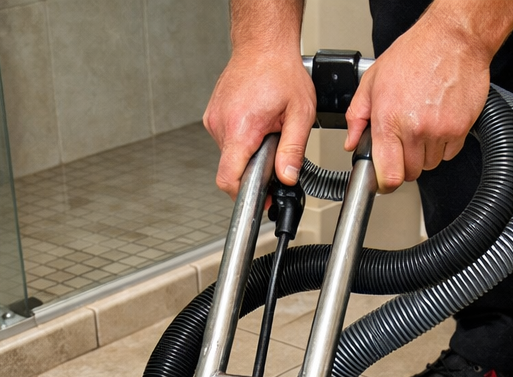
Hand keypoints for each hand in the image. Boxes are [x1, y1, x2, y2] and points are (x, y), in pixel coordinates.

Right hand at [204, 49, 315, 197]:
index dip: (243, 194)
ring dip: (249, 153)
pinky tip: (256, 124)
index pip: (228, 178)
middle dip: (254, 169)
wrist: (263, 44)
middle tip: (274, 151)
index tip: (260, 195)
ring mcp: (214, 120)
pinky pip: (227, 141)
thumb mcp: (300, 114)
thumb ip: (293, 150)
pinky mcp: (213, 116)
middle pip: (231, 169)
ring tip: (266, 131)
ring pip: (230, 156)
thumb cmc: (281, 71)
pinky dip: (242, 140)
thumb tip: (287, 177)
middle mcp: (221, 124)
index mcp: (240, 127)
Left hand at [344, 2, 512, 191]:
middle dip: (404, 163)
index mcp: (389, 120)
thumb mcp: (373, 80)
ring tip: (422, 125)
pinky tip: (438, 122)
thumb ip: (357, 116)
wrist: (453, 38)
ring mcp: (439, 131)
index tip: (384, 181)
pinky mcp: (460, 129)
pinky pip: (449, 154)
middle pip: (409, 173)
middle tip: (403, 141)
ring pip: (429, 165)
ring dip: (424, 154)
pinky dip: (443, 145)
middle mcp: (415, 129)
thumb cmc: (415, 53)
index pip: (389, 175)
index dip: (385, 184)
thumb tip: (351, 142)